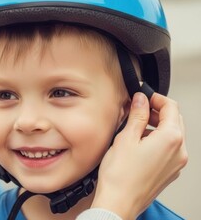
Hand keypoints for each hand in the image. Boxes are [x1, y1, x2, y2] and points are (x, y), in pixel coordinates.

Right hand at [92, 92, 187, 218]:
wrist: (119, 203)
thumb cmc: (120, 176)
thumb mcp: (126, 138)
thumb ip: (137, 115)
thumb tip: (141, 99)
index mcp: (171, 139)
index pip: (171, 107)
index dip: (156, 98)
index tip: (143, 97)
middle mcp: (179, 151)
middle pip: (175, 121)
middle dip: (157, 111)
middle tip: (138, 110)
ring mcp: (176, 164)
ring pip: (173, 135)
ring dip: (157, 126)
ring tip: (136, 128)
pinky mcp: (170, 172)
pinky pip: (169, 150)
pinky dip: (158, 141)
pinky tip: (139, 145)